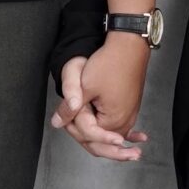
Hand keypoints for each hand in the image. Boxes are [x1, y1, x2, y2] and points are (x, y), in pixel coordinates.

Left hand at [49, 40, 150, 161]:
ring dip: (98, 136)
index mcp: (113, 120)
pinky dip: (114, 132)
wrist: (129, 48)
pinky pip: (121, 127)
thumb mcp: (84, 87)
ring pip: (109, 134)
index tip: (64, 120)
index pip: (88, 136)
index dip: (72, 128)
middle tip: (68, 125)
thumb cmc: (110, 64)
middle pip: (100, 140)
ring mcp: (130, 116)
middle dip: (84, 135)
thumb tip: (57, 122)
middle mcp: (124, 122)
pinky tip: (119, 137)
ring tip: (81, 128)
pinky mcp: (131, 109)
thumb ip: (70, 109)